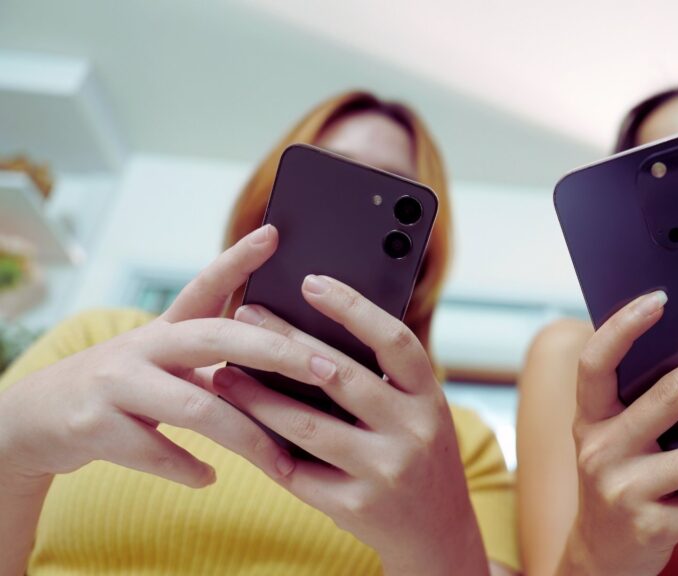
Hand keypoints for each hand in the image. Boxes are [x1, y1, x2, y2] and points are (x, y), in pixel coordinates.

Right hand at [0, 225, 337, 490]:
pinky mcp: (95, 425)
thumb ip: (210, 359)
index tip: (275, 233)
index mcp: (165, 329)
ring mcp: (116, 384)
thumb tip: (288, 360)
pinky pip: (157, 451)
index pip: (206, 285)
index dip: (239, 259)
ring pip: (197, 407)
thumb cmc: (121, 390)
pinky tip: (210, 478)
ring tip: (282, 462)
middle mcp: (142, 346)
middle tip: (325, 370)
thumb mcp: (161, 363)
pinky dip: (188, 467)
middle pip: (217, 338)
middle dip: (278, 353)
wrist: (33, 420)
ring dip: (248, 438)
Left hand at [212, 274, 487, 575]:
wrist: (436, 534)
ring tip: (223, 374)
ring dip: (258, 397)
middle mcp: (413, 431)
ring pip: (307, 425)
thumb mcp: (419, 413)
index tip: (311, 281)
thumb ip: (384, 379)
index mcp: (430, 398)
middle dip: (284, 343)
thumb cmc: (418, 458)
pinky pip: (296, 469)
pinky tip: (237, 425)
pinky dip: (262, 444)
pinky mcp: (356, 506)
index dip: (353, 308)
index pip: (394, 341)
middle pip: (340, 376)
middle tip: (244, 315)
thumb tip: (314, 329)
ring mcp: (386, 471)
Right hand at [561, 291, 677, 575]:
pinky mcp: (649, 527)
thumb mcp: (613, 442)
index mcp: (589, 419)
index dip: (622, 326)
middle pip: (669, 396)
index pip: (596, 362)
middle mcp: (599, 450)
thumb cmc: (618, 484)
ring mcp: (623, 490)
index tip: (660, 297)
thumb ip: (640, 406)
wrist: (599, 562)